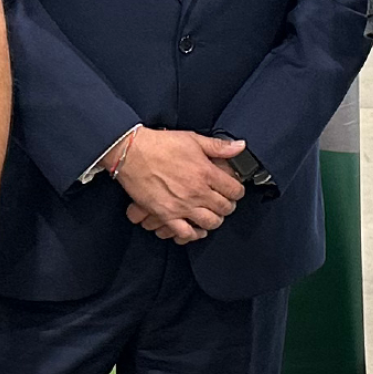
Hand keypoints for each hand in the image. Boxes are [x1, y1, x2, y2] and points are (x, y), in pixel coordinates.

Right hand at [113, 129, 246, 241]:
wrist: (132, 153)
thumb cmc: (160, 145)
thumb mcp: (193, 140)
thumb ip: (219, 146)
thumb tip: (240, 147)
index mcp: (206, 172)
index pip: (234, 190)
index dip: (238, 191)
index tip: (234, 190)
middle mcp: (197, 191)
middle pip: (224, 208)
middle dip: (228, 206)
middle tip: (224, 202)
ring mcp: (182, 205)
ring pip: (210, 222)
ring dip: (215, 220)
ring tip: (212, 214)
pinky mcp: (166, 214)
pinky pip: (185, 233)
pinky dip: (194, 234)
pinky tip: (196, 229)